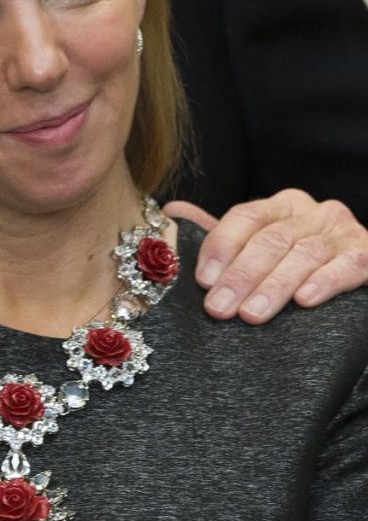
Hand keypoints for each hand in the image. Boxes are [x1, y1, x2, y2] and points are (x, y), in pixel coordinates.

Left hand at [166, 189, 367, 323]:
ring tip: (251, 315)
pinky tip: (304, 302)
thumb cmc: (299, 266)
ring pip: (303, 255)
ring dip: (274, 287)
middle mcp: (313, 212)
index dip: (221, 246)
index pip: (244, 217)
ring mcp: (344, 232)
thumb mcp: (259, 247)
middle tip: (218, 308)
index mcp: (280, 206)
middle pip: (270, 239)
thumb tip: (171, 211)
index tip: (202, 280)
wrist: (360, 272)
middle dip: (241, 276)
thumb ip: (221, 234)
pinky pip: (348, 266)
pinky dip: (325, 282)